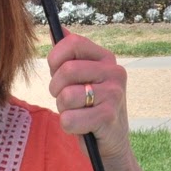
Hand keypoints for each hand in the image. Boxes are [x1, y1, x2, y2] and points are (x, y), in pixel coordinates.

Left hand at [46, 31, 130, 161]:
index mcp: (106, 58)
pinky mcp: (109, 117)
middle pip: (66, 71)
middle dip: (56, 89)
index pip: (72, 43)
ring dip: (63, 109)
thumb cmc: (91, 107)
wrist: (112, 142)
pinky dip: (68, 126)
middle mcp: (114, 72)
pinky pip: (70, 119)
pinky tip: (82, 127)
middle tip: (65, 99)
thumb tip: (57, 28)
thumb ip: (70, 55)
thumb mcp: (82, 78)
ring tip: (76, 112)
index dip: (55, 58)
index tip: (56, 73)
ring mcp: (114, 94)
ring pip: (66, 96)